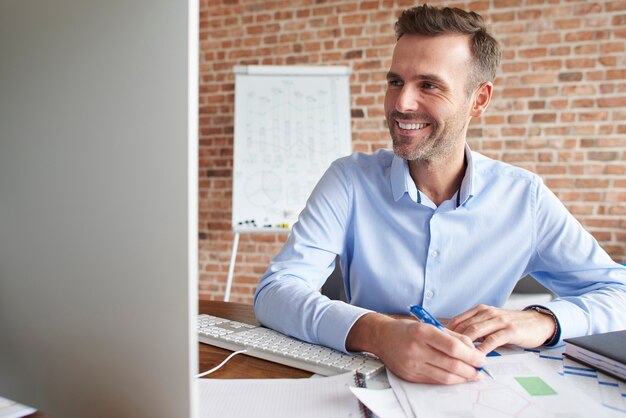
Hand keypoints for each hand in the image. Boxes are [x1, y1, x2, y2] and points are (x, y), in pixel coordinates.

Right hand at [346, 313, 485, 383]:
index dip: (471, 355)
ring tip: (471, 374)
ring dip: (463, 378)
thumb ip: (453, 336)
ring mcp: (412, 365)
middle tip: (479, 368)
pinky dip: (449, 380)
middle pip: (452, 364)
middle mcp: (416, 349)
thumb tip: (473, 349)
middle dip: (471, 369)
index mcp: (422, 332)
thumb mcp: (429, 325)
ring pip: (445, 377)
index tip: (481, 358)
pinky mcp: (410, 376)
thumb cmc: (407, 330)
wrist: (382, 337)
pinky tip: (456, 376)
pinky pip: (435, 381)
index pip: (453, 348)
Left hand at [447, 305, 555, 353]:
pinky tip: (477, 357)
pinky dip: (482, 349)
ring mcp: (498, 321)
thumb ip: (475, 326)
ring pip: (475, 331)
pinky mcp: (509, 330)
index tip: (437, 343)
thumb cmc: (511, 324)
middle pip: (464, 326)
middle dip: (451, 340)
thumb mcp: (491, 321)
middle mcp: (487, 313)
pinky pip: (492, 340)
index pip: (457, 320)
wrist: (537, 322)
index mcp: (480, 310)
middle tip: (442, 352)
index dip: (446, 332)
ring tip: (456, 356)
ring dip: (465, 345)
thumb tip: (454, 339)